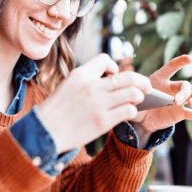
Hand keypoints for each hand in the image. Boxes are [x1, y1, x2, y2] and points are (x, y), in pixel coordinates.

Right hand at [37, 54, 151, 153]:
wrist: (44, 132)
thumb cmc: (56, 111)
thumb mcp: (67, 86)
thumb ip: (88, 81)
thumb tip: (112, 80)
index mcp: (81, 75)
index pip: (105, 60)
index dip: (114, 67)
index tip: (114, 75)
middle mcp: (91, 86)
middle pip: (127, 77)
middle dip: (141, 81)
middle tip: (146, 86)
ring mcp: (98, 104)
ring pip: (133, 93)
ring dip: (138, 96)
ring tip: (138, 100)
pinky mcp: (103, 121)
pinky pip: (128, 110)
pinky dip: (133, 110)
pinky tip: (129, 113)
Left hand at [131, 55, 191, 136]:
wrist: (139, 117)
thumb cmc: (137, 100)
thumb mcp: (132, 93)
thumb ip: (133, 91)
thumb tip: (127, 88)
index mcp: (160, 79)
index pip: (171, 67)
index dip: (180, 62)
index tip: (190, 60)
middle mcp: (173, 88)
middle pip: (185, 86)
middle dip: (184, 93)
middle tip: (177, 101)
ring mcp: (179, 101)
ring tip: (190, 104)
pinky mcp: (181, 113)